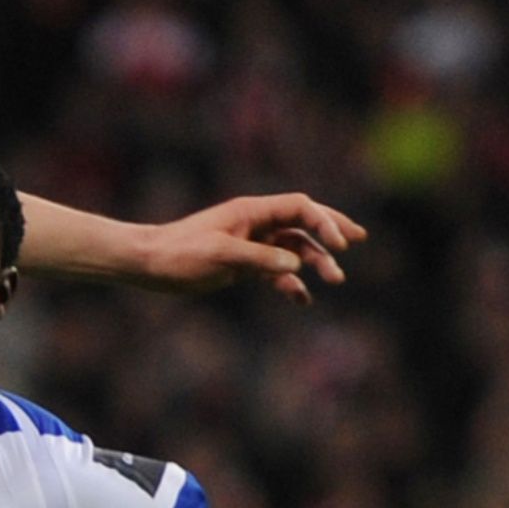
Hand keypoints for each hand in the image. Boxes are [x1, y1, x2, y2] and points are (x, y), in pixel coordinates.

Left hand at [140, 194, 368, 302]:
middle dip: (331, 230)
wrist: (150, 265)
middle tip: (358, 240)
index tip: (342, 244)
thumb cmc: (180, 253)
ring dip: (316, 263)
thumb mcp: (220, 254)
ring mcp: (251, 244)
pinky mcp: (243, 265)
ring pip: (293, 250)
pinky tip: (303, 299)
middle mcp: (255, 223)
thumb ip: (259, 259)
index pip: (299, 207)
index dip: (325, 221)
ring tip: (336, 281)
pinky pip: (276, 272)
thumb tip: (297, 264)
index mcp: (252, 211)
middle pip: (303, 222)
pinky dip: (291, 284)